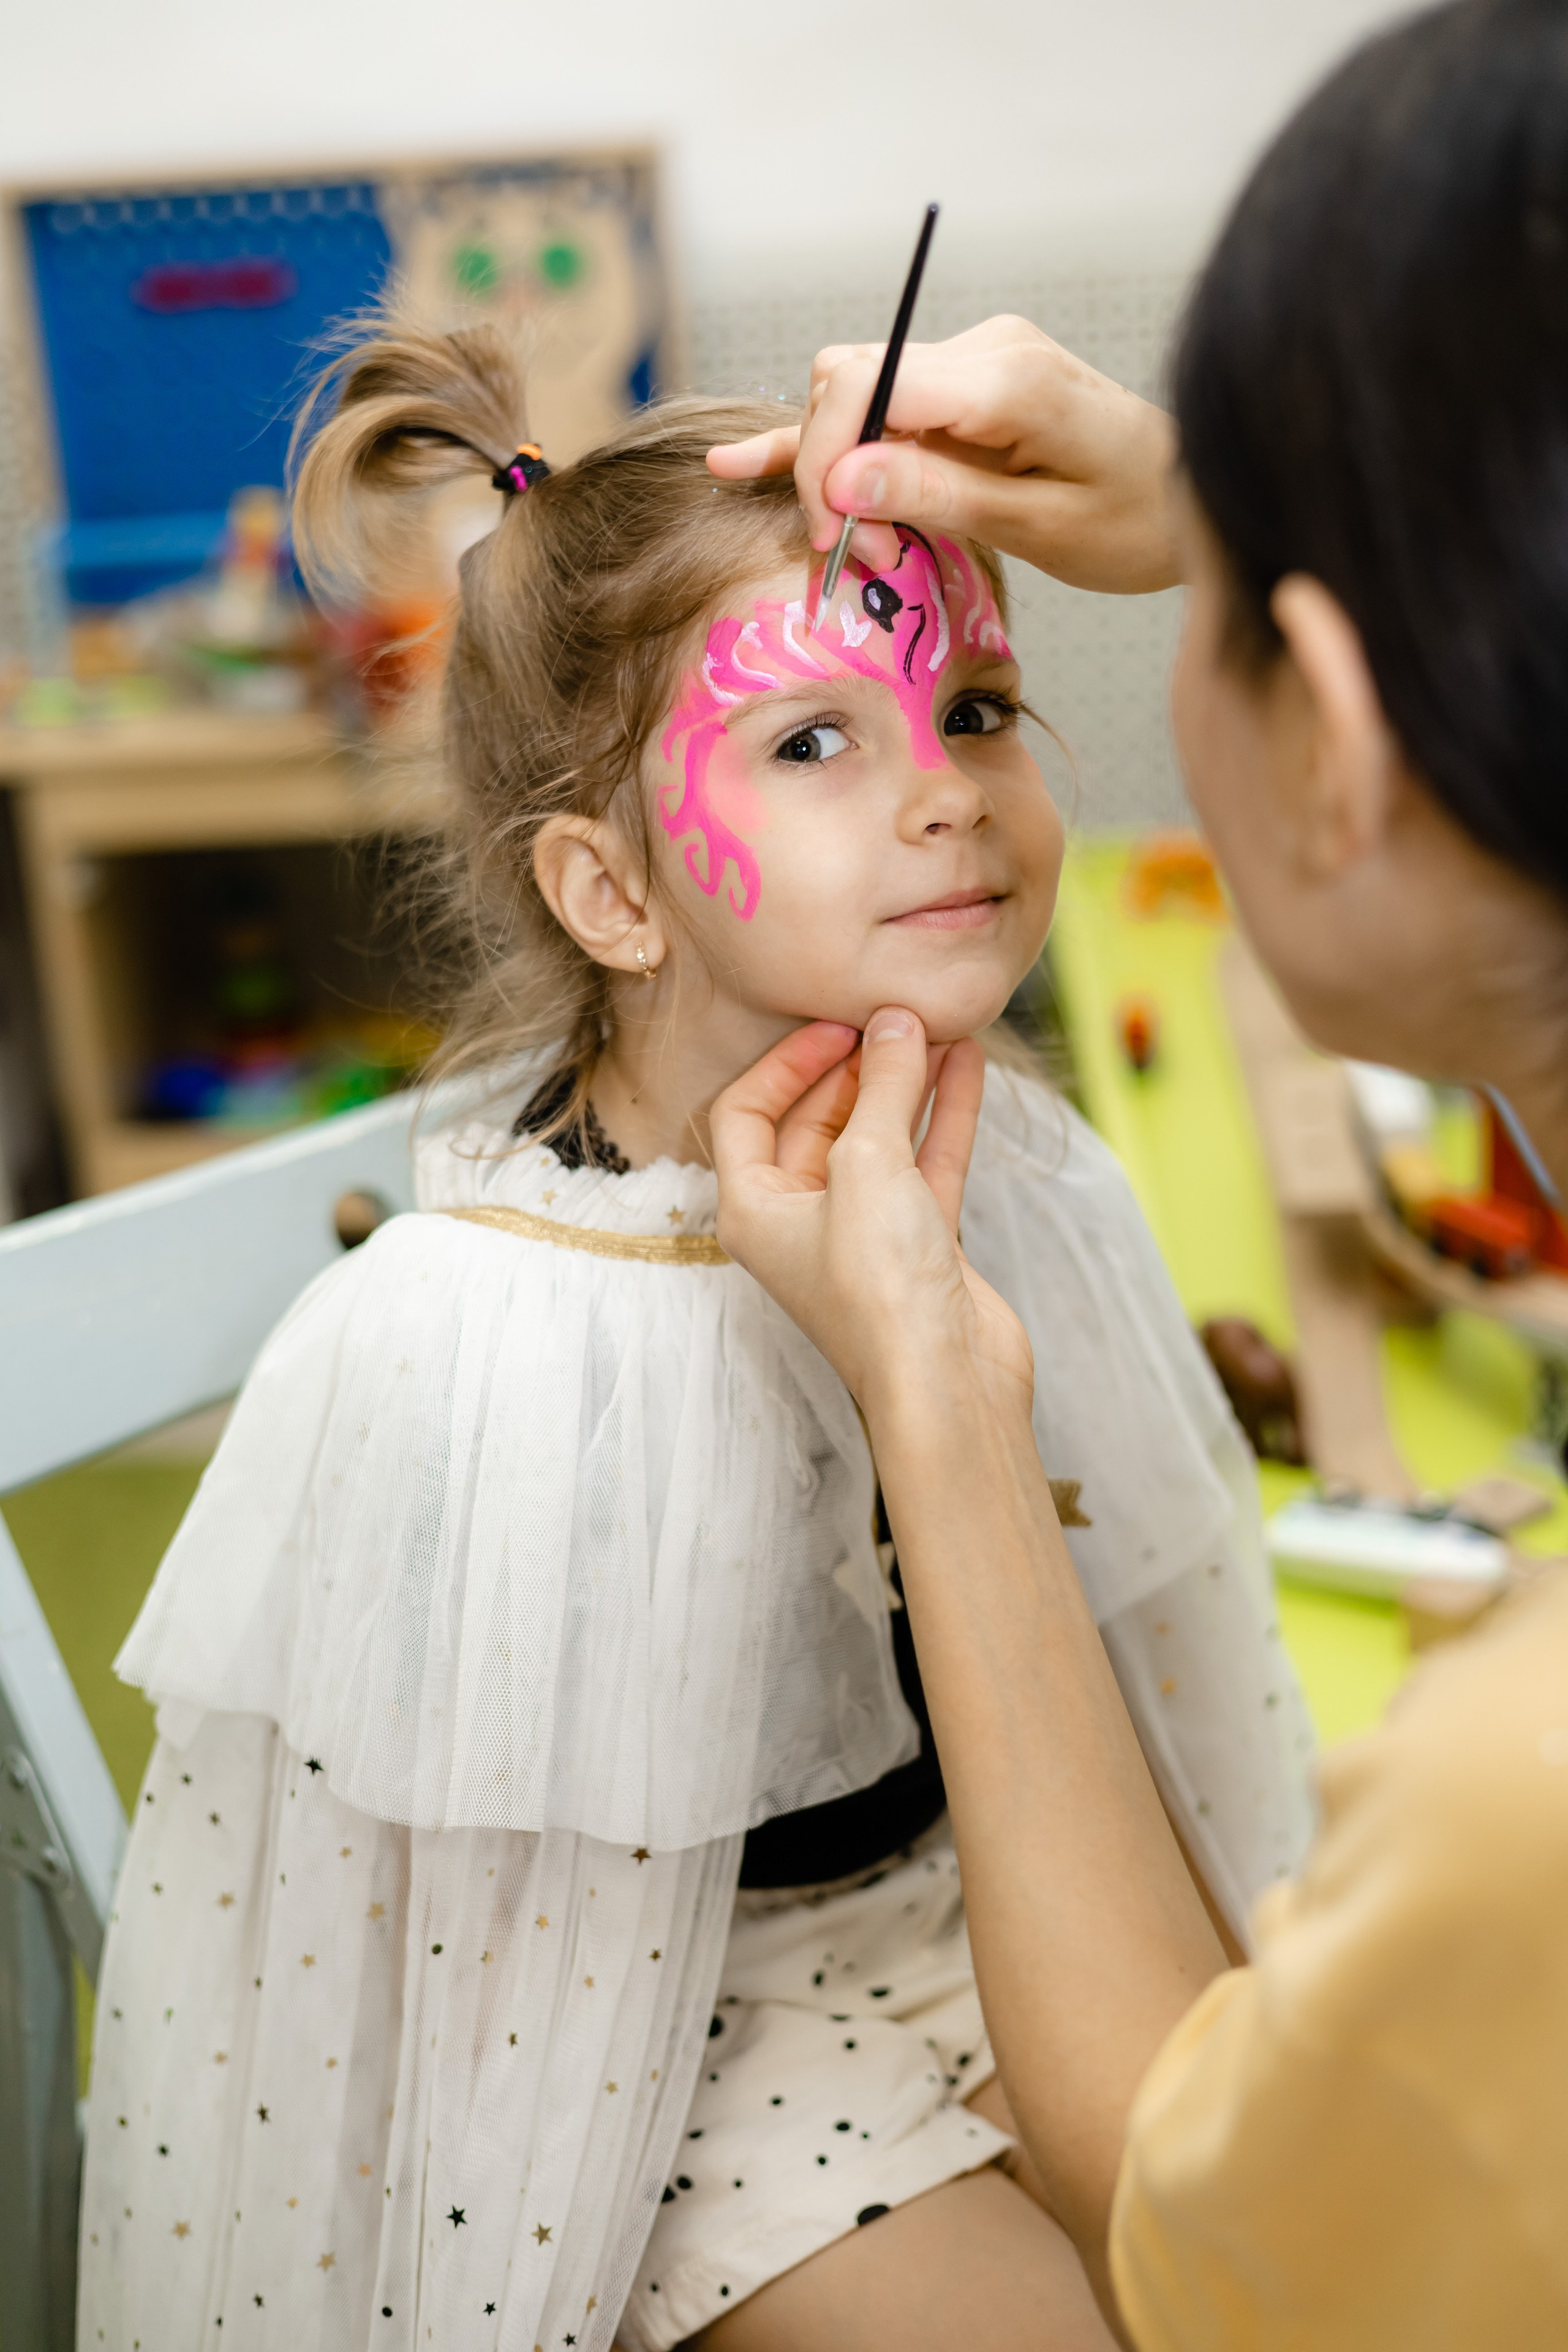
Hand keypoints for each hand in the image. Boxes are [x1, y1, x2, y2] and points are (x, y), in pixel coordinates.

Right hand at [707, 314, 1180, 594]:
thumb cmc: (1137, 521)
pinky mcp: (969, 387)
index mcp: (1007, 379)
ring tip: (854, 542)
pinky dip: (827, 440)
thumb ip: (938, 497)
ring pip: (857, 394)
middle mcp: (984, 351)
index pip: (871, 384)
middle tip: (850, 555)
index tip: (832, 537)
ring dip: (835, 468)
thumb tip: (842, 481)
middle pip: (851, 381)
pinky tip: (747, 460)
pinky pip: (885, 406)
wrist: (1196, 494)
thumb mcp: (1039, 528)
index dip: (827, 459)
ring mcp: (975, 362)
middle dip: (828, 468)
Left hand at [710, 1010, 1034, 1417]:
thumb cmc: (880, 1288)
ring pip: (879, 1138)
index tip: (837, 1025)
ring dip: (906, 1083)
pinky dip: (942, 1116)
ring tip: (939, 1026)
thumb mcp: (868, 1165)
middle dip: (856, 1066)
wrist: (947, 1382)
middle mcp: (799, 1221)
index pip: (747, 1112)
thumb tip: (896, 1024)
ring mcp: (861, 1232)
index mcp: (752, 1209)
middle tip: (895, 1018)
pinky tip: (965, 1064)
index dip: (787, 1061)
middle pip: (816, 1119)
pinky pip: (924, 1163)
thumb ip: (882, 1086)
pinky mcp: (917, 1243)